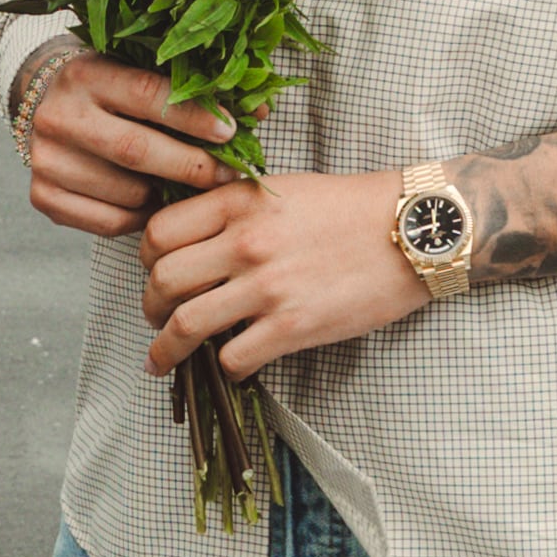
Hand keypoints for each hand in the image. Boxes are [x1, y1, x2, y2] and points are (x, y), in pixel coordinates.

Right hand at [20, 52, 234, 241]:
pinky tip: (152, 202)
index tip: (230, 132)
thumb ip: (195, 88)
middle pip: (135, 150)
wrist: (45, 105)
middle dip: (191, 166)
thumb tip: (259, 109)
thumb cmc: (111, 90)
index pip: (148, 94)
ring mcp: (45, 159)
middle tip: (228, 174)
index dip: (194, 116)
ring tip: (185, 187)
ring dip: (164, 197)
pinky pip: (108, 222)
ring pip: (125, 192)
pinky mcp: (42, 196)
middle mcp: (58, 115)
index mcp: (85, 73)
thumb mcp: (142, 73)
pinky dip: (140, 218)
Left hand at [140, 165, 432, 380]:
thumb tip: (192, 241)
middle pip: (162, 281)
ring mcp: (267, 287)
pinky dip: (225, 368)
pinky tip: (232, 365)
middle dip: (149, 307)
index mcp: (238, 203)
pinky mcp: (293, 326)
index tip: (153, 273)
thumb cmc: (351, 208)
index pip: (158, 233)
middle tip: (156, 319)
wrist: (410, 229)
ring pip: (186, 326)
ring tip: (162, 360)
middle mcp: (244, 243)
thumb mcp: (283, 189)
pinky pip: (233, 358)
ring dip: (166, 350)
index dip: (146, 259)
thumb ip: (234, 209)